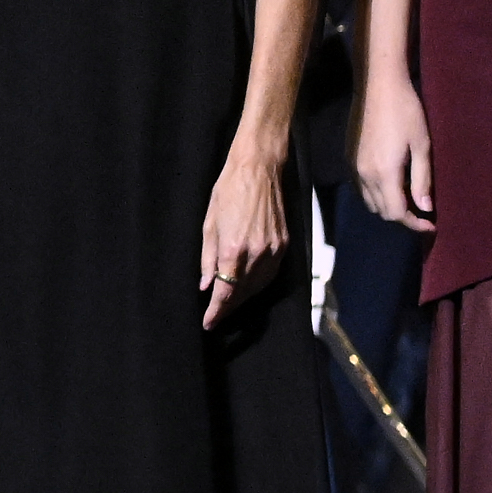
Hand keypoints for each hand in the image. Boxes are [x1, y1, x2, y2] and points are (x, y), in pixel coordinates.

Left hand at [197, 150, 290, 332]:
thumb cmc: (228, 191)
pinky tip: (248, 286)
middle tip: (216, 316)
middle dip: (228, 307)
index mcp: (234, 249)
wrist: (258, 169)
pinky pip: (271, 274)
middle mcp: (257, 254)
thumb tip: (206, 284)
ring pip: (259, 286)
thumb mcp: (209, 224)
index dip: (216, 311)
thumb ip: (207, 258)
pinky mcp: (285, 244)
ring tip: (229, 304)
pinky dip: (259, 284)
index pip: (226, 292)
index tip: (208, 322)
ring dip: (244, 298)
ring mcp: (274, 250)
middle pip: (243, 293)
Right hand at [353, 70, 434, 233]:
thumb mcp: (422, 146)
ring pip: (370, 202)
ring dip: (389, 206)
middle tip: (424, 211)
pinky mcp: (350, 158)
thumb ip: (422, 180)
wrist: (379, 87)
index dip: (415, 224)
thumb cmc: (407, 112)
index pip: (396, 213)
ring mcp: (354, 167)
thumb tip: (426, 208)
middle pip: (382, 211)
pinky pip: (362, 189)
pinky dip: (377, 195)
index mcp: (384, 173)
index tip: (432, 224)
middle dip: (404, 217)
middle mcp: (365, 175)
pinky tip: (392, 184)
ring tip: (409, 198)